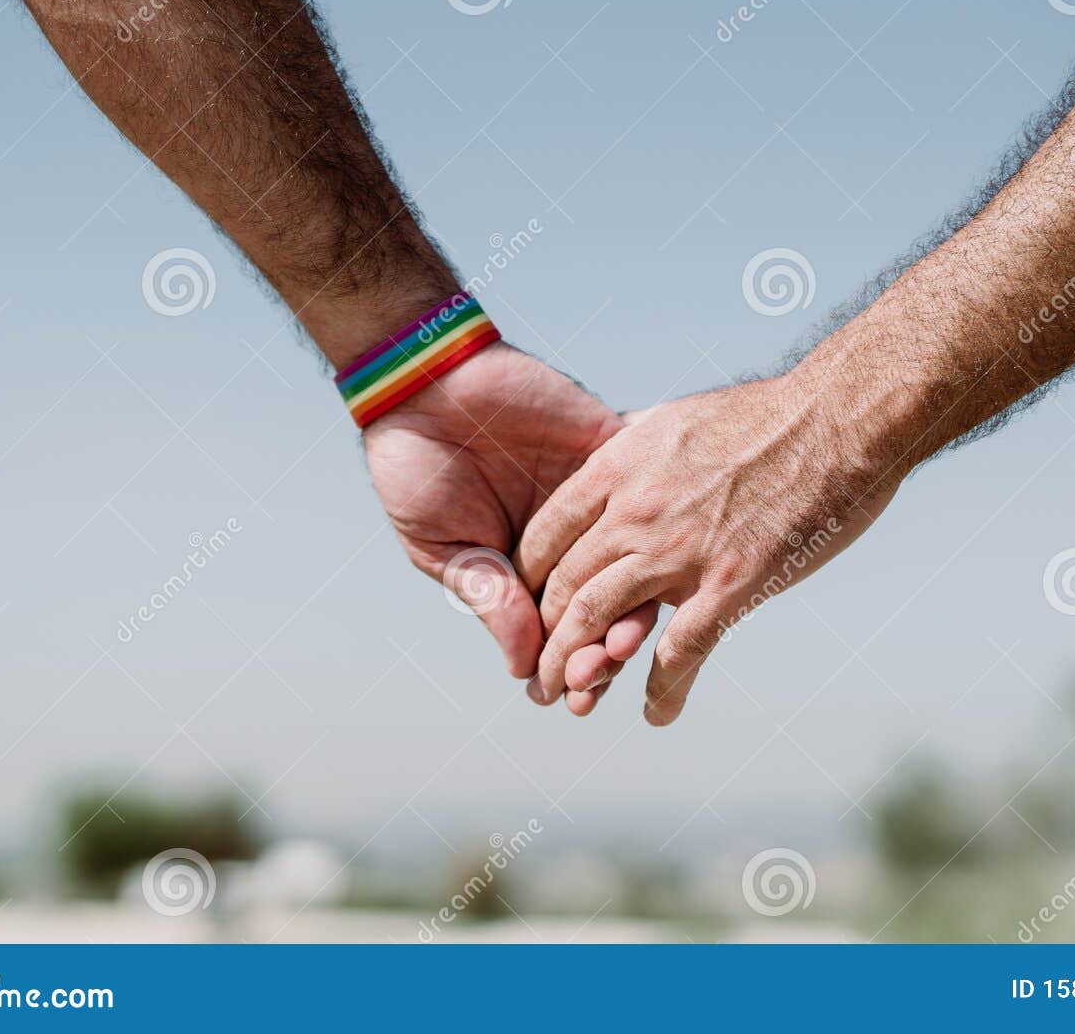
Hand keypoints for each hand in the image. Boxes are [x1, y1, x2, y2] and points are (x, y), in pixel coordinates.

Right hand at [364, 341, 657, 692]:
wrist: (425, 379)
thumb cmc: (417, 465)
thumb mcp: (443, 544)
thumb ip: (488, 596)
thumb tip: (524, 666)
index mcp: (526, 571)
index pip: (559, 631)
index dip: (569, 667)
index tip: (571, 696)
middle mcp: (570, 541)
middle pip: (606, 607)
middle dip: (607, 648)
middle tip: (602, 670)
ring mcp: (597, 500)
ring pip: (635, 561)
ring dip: (636, 605)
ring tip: (627, 636)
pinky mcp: (613, 451)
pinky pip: (648, 489)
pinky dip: (656, 524)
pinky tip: (654, 564)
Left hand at [515, 370, 901, 724]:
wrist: (837, 417)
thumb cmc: (766, 415)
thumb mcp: (676, 417)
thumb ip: (637, 445)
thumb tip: (616, 451)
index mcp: (619, 466)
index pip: (545, 534)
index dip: (527, 578)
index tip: (525, 605)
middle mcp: (636, 510)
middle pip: (563, 585)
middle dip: (542, 637)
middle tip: (534, 673)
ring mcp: (680, 549)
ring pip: (600, 621)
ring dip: (577, 669)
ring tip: (571, 698)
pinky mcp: (731, 582)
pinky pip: (680, 651)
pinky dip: (662, 690)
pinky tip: (655, 714)